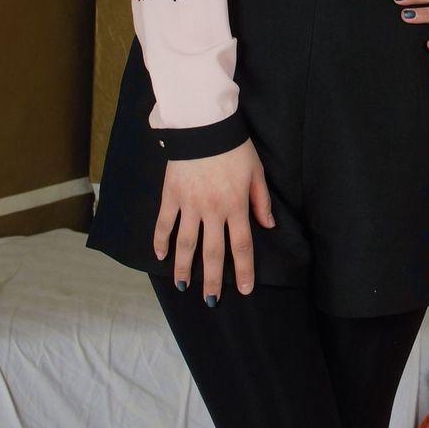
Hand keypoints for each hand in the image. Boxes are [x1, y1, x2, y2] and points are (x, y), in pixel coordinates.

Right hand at [153, 138, 274, 300]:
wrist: (204, 125)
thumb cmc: (234, 147)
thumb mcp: (256, 172)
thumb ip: (261, 201)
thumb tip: (268, 225)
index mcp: (236, 206)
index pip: (241, 246)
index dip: (243, 271)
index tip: (243, 290)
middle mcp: (213, 211)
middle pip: (213, 253)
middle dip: (212, 281)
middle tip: (211, 302)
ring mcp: (189, 205)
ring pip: (186, 244)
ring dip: (185, 268)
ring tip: (184, 287)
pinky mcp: (171, 195)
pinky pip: (164, 223)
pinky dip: (160, 240)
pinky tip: (160, 256)